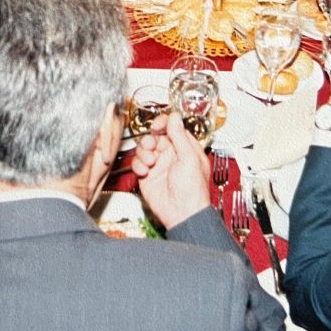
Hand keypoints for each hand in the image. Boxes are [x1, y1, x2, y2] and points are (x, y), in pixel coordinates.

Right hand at [131, 114, 211, 229]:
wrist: (182, 214)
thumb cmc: (193, 191)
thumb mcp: (189, 158)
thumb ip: (179, 136)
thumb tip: (175, 117)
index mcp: (185, 149)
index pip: (172, 128)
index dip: (163, 124)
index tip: (157, 126)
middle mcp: (171, 155)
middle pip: (155, 136)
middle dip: (150, 139)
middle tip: (152, 146)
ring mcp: (158, 165)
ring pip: (144, 148)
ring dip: (143, 152)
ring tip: (150, 162)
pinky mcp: (146, 175)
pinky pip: (137, 162)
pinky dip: (138, 165)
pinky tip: (145, 171)